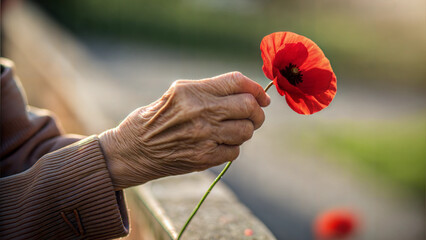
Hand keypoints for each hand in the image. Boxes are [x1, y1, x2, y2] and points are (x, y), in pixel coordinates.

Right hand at [99, 72, 269, 189]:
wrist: (133, 149)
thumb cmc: (156, 118)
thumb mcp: (177, 93)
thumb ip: (210, 90)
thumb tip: (249, 93)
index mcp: (192, 90)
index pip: (237, 82)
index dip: (256, 88)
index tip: (263, 97)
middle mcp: (199, 110)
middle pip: (248, 106)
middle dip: (257, 112)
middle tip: (254, 116)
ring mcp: (202, 135)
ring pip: (245, 130)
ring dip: (245, 131)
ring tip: (232, 131)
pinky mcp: (203, 157)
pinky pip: (234, 151)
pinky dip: (232, 148)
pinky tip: (218, 145)